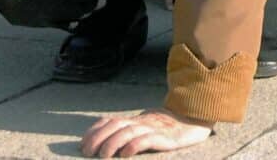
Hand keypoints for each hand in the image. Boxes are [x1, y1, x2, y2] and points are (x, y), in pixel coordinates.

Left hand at [81, 109, 212, 156]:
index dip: (94, 131)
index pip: (110, 121)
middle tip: (87, 152)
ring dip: (112, 142)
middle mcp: (141, 122)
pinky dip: (133, 146)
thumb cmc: (166, 128)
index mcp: (135, 120)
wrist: (194, 121)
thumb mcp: (144, 127)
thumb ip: (128, 131)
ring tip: (103, 155)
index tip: (82, 144)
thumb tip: (104, 142)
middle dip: (98, 137)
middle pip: (115, 125)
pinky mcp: (165, 138)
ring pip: (128, 131)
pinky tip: (125, 155)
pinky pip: (147, 140)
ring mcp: (153, 129)